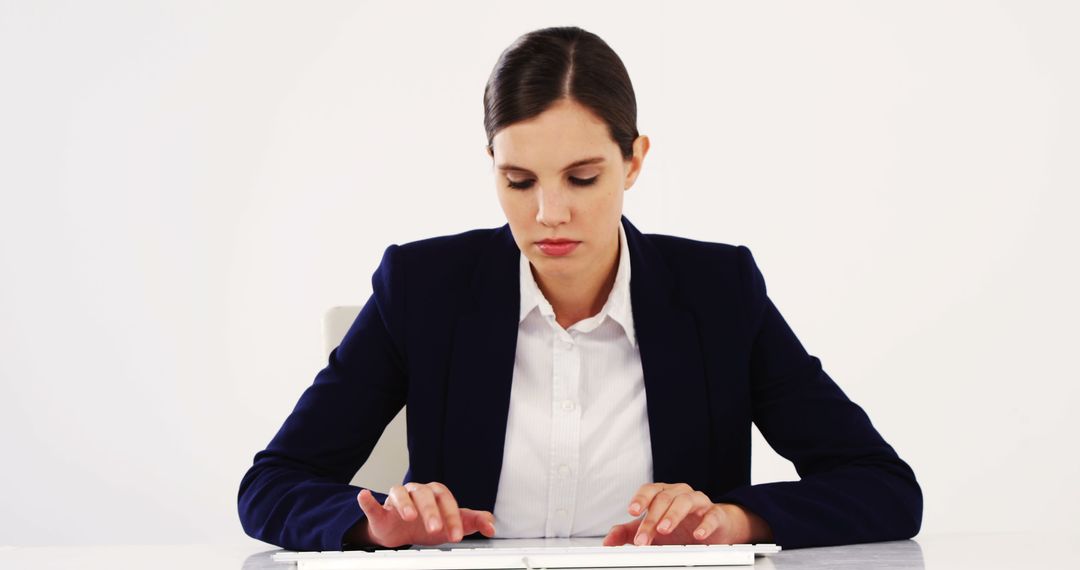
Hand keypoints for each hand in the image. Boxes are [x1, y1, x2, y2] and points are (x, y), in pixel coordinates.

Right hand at [353, 482, 495, 546]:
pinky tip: (365, 496)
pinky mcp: (380, 511)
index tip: (457, 536)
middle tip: (436, 529)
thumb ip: (472, 522)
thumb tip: (492, 524)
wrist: (401, 533)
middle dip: (431, 511)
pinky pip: (373, 504)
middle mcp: (417, 492)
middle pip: (424, 494)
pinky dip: (368, 500)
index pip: (446, 500)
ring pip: (400, 493)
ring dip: (405, 503)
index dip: (452, 517)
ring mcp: (397, 500)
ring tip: (409, 516)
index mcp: (435, 494)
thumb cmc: (426, 525)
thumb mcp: (451, 525)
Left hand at [602, 482, 771, 546]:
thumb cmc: (680, 526)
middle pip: (664, 499)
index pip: (649, 490)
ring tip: (664, 529)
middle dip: (651, 519)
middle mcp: (679, 493)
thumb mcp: (652, 529)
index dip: (640, 499)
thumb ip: (629, 532)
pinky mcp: (715, 514)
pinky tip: (698, 534)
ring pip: (685, 501)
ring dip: (673, 515)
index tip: (632, 511)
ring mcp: (698, 502)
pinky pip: (711, 515)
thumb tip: (608, 541)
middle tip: (643, 538)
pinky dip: (704, 524)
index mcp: (663, 493)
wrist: (712, 529)